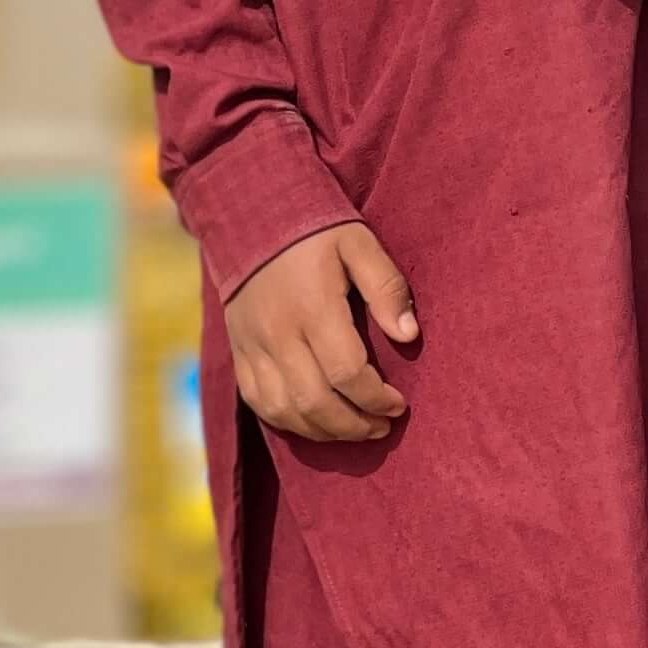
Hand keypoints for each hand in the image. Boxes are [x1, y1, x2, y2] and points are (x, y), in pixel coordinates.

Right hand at [224, 223, 417, 443]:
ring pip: (285, 411)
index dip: (377, 398)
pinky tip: (315, 421)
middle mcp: (278, 334)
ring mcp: (253, 347)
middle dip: (355, 425)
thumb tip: (409, 335)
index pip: (347, 373)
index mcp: (312, 307)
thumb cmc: (313, 230)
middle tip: (382, 425)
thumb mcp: (358, 243)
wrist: (247, 216)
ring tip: (353, 429)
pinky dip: (289, 421)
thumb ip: (386, 287)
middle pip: (316, 402)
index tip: (399, 404)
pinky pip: (259, 403)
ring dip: (323, 431)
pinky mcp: (239, 353)